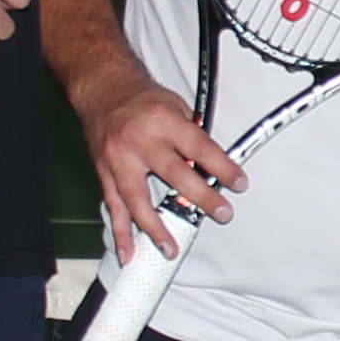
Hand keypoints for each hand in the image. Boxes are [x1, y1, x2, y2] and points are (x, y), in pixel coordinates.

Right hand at [83, 80, 244, 260]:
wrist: (101, 89)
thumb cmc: (140, 98)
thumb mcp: (175, 104)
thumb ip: (192, 135)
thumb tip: (212, 164)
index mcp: (163, 121)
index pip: (199, 147)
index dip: (222, 167)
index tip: (238, 182)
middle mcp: (140, 141)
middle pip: (174, 175)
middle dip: (201, 197)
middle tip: (221, 213)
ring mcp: (120, 159)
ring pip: (138, 199)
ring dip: (156, 227)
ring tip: (171, 247)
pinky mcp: (104, 173)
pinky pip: (113, 206)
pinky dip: (121, 232)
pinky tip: (129, 251)